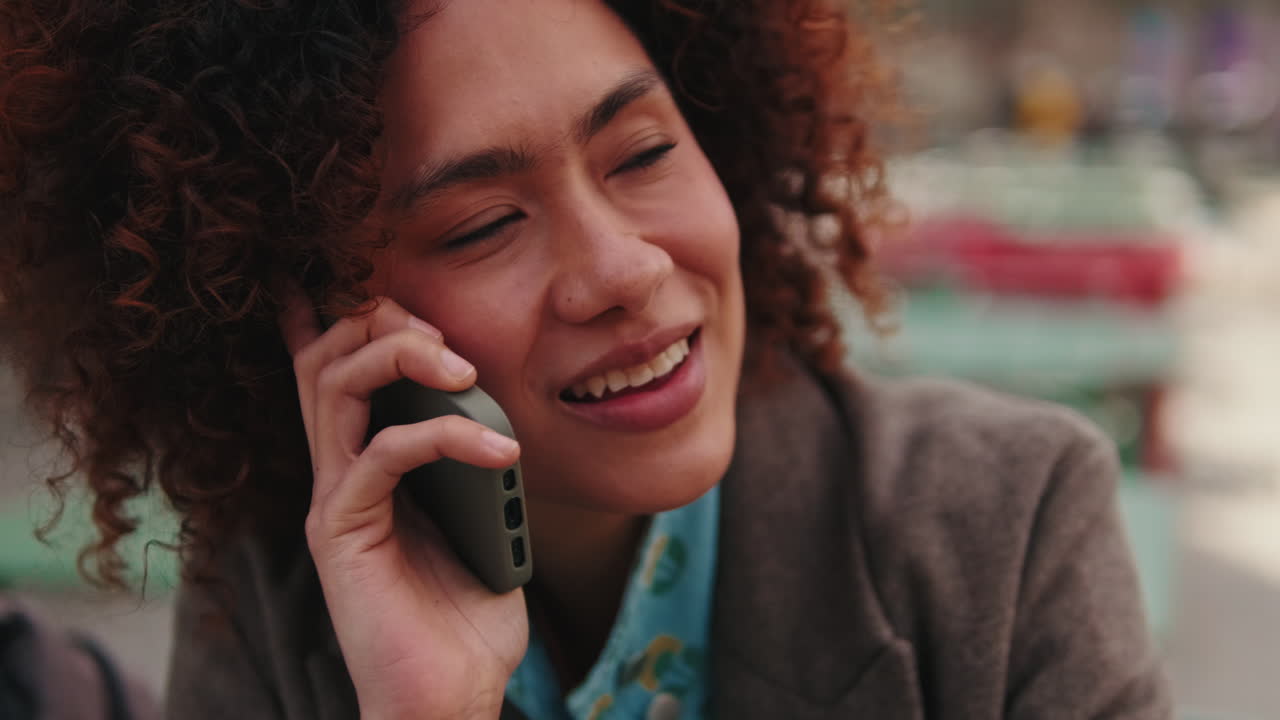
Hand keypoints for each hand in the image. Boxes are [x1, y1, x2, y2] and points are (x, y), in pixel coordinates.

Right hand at [279, 288, 528, 719]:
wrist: (447, 698)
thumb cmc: (466, 616)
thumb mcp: (483, 519)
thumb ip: (476, 466)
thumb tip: (497, 413)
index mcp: (368, 466)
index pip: (340, 373)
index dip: (344, 314)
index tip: (368, 268)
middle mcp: (338, 474)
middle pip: (328, 359)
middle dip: (379, 318)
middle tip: (442, 328)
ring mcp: (335, 500)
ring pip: (335, 386)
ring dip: (398, 354)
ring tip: (462, 365)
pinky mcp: (343, 532)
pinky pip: (381, 454)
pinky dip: (443, 434)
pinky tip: (499, 451)